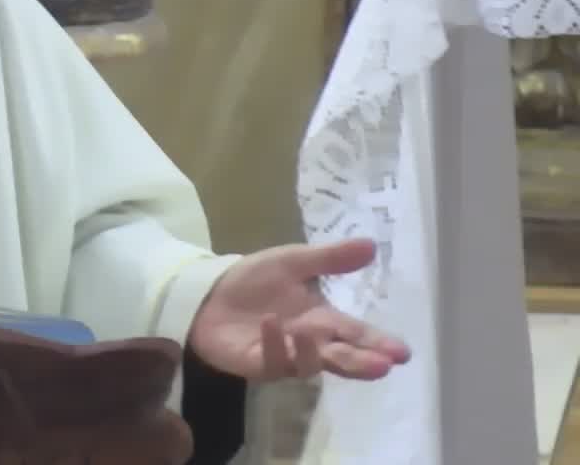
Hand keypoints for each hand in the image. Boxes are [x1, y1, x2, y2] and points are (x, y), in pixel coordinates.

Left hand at [187, 238, 410, 381]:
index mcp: (322, 320)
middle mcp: (309, 343)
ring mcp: (284, 356)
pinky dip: (274, 343)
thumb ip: (330, 258)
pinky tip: (270, 323)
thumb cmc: (253, 280)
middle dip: (361, 362)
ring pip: (308, 365)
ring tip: (310, 332)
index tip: (402, 353)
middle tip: (382, 365)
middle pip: (341, 358)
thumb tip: (371, 245)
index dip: (378, 344)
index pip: (356, 334)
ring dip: (312, 351)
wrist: (208, 292)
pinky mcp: (257, 363)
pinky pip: (271, 361)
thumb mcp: (292, 262)